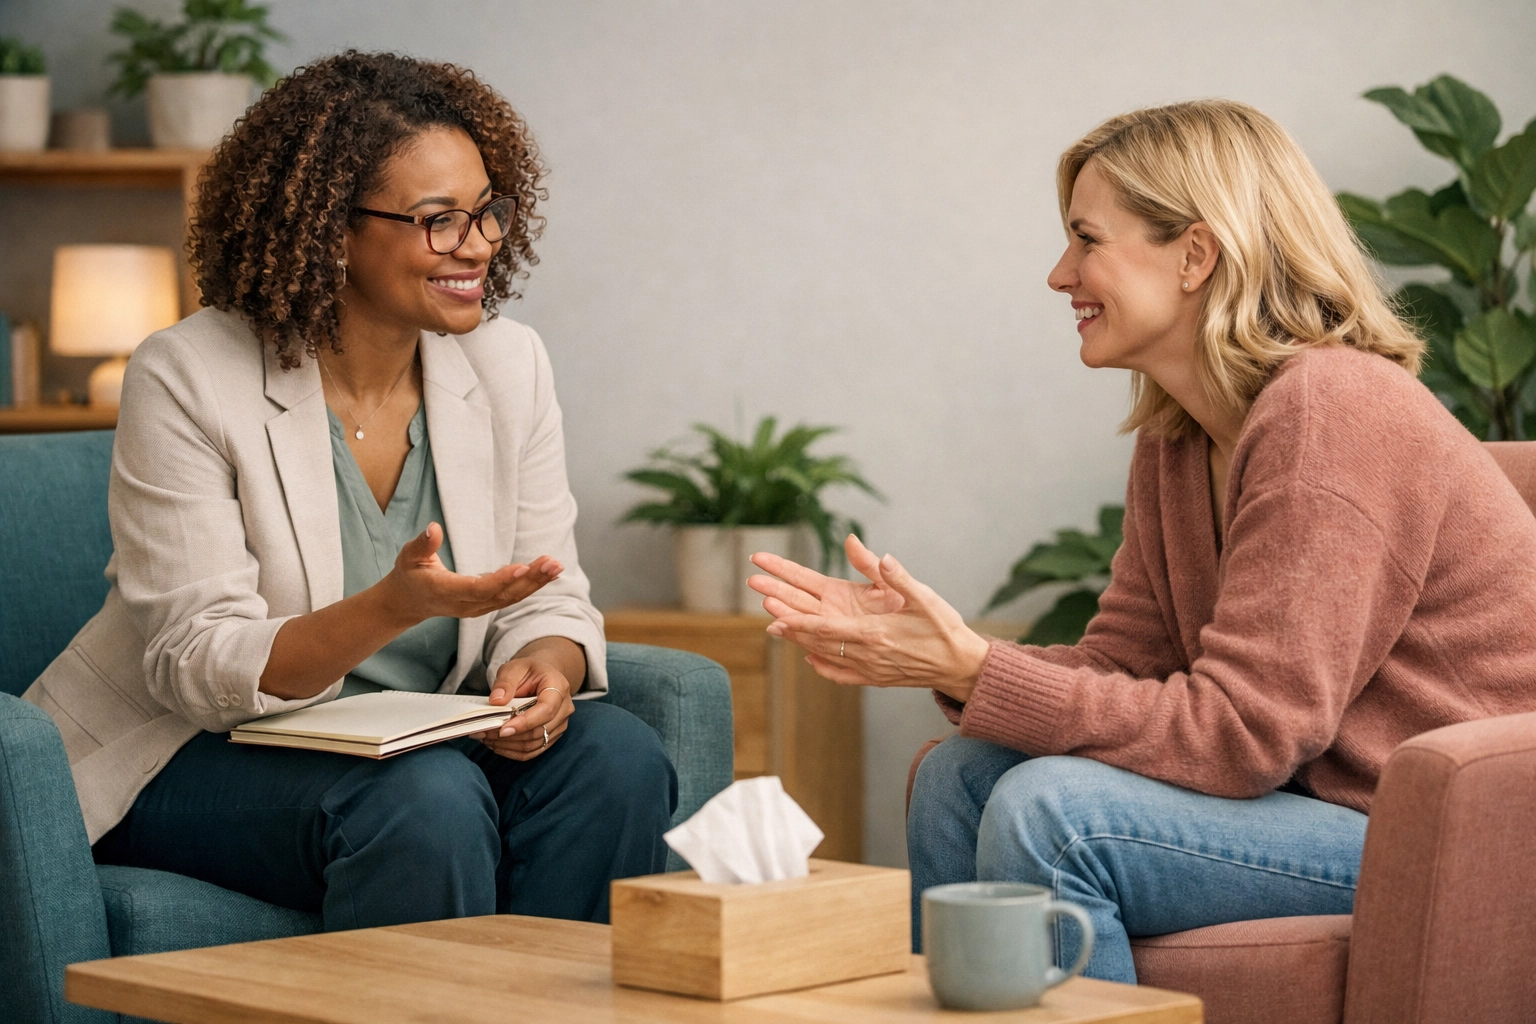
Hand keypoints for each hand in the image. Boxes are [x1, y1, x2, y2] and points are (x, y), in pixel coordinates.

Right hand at [381, 522, 562, 624]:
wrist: (408, 602)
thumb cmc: (409, 574)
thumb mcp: (408, 557)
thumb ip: (422, 545)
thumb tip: (433, 528)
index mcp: (446, 592)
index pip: (478, 589)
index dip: (501, 580)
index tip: (522, 567)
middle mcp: (466, 604)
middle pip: (502, 595)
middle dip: (529, 580)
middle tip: (552, 563)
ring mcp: (477, 608)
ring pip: (511, 597)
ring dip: (536, 582)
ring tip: (556, 566)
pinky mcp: (485, 604)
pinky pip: (512, 597)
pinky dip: (531, 585)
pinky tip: (549, 573)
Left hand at [472, 657, 573, 760]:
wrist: (541, 677)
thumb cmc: (529, 671)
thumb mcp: (515, 668)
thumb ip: (505, 682)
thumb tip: (496, 700)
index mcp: (558, 687)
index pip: (546, 710)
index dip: (525, 722)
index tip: (503, 729)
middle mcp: (564, 709)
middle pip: (539, 731)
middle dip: (509, 736)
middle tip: (483, 732)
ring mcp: (560, 725)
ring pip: (534, 744)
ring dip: (507, 745)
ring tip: (486, 737)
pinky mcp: (551, 736)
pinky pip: (532, 751)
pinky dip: (512, 750)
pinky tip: (496, 743)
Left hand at [747, 534, 990, 702]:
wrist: (962, 666)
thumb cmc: (944, 628)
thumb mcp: (924, 597)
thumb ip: (899, 577)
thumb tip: (881, 556)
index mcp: (874, 634)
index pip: (825, 629)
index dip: (798, 623)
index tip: (775, 617)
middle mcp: (867, 655)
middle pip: (819, 644)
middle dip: (792, 631)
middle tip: (769, 622)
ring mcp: (870, 670)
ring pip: (826, 658)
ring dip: (802, 646)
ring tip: (782, 634)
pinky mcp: (876, 679)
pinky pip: (842, 676)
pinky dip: (823, 667)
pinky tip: (813, 659)